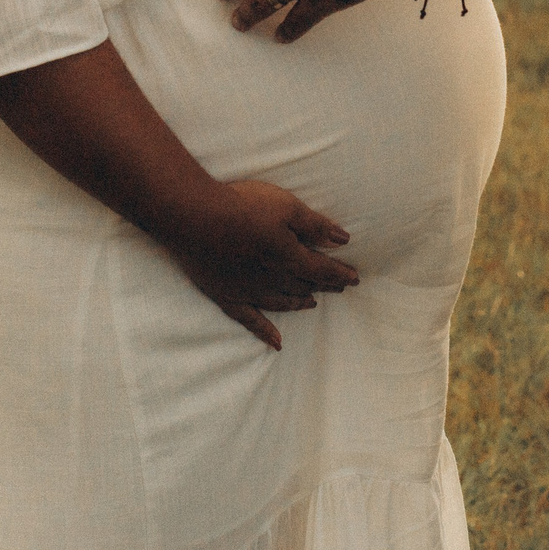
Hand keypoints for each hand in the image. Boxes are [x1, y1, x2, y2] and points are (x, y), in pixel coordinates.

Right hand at [155, 179, 357, 348]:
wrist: (193, 217)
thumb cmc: (241, 206)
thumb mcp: (286, 207)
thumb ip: (314, 226)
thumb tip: (343, 241)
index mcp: (290, 257)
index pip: (323, 270)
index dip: (340, 274)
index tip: (355, 278)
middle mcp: (273, 280)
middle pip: (304, 285)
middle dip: (324, 286)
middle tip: (339, 288)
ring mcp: (249, 291)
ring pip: (281, 302)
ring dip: (299, 303)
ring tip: (312, 304)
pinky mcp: (226, 296)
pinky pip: (250, 320)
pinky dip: (265, 332)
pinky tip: (276, 343)